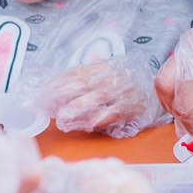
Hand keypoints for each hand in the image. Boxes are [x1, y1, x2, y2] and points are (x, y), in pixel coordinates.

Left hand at [39, 60, 162, 138]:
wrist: (150, 90)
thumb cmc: (119, 86)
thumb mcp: (101, 78)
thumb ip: (79, 83)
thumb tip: (50, 92)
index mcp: (101, 67)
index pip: (75, 73)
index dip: (58, 82)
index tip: (42, 91)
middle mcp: (111, 77)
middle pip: (83, 84)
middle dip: (63, 94)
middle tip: (48, 105)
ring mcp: (121, 91)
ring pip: (96, 98)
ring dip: (77, 108)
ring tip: (63, 118)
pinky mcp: (130, 108)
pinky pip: (112, 113)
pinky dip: (98, 119)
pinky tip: (87, 124)